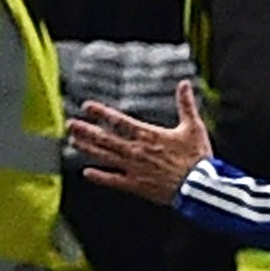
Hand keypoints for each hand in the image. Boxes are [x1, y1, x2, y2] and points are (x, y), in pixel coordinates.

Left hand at [68, 80, 213, 204]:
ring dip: (88, 148)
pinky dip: (99, 177)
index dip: (101, 112)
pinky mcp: (136, 185)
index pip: (119, 121)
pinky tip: (87, 173)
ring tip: (74, 141)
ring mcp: (134, 168)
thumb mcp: (194, 127)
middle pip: (105, 138)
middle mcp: (136, 150)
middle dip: (86, 130)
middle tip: (71, 124)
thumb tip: (185, 84)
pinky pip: (113, 180)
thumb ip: (186, 104)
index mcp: (148, 135)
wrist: (198, 186)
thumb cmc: (197, 157)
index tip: (87, 106)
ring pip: (105, 156)